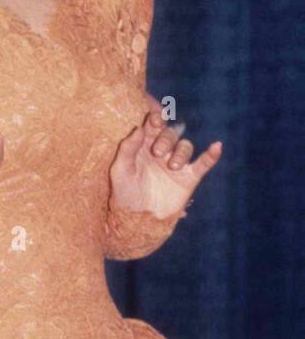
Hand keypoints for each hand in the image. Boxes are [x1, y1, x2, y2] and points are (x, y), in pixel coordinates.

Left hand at [110, 103, 222, 218]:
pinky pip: (203, 163)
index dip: (156, 118)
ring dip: (180, 152)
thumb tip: (138, 128)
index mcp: (144, 145)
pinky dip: (211, 155)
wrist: (138, 219)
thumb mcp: (121, 171)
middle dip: (166, 139)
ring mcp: (177, 163)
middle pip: (171, 133)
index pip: (153, 125)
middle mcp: (162, 151)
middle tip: (157, 153)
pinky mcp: (189, 177)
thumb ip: (127, 149)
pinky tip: (217, 146)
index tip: (155, 120)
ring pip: (185, 147)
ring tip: (172, 166)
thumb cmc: (125, 193)